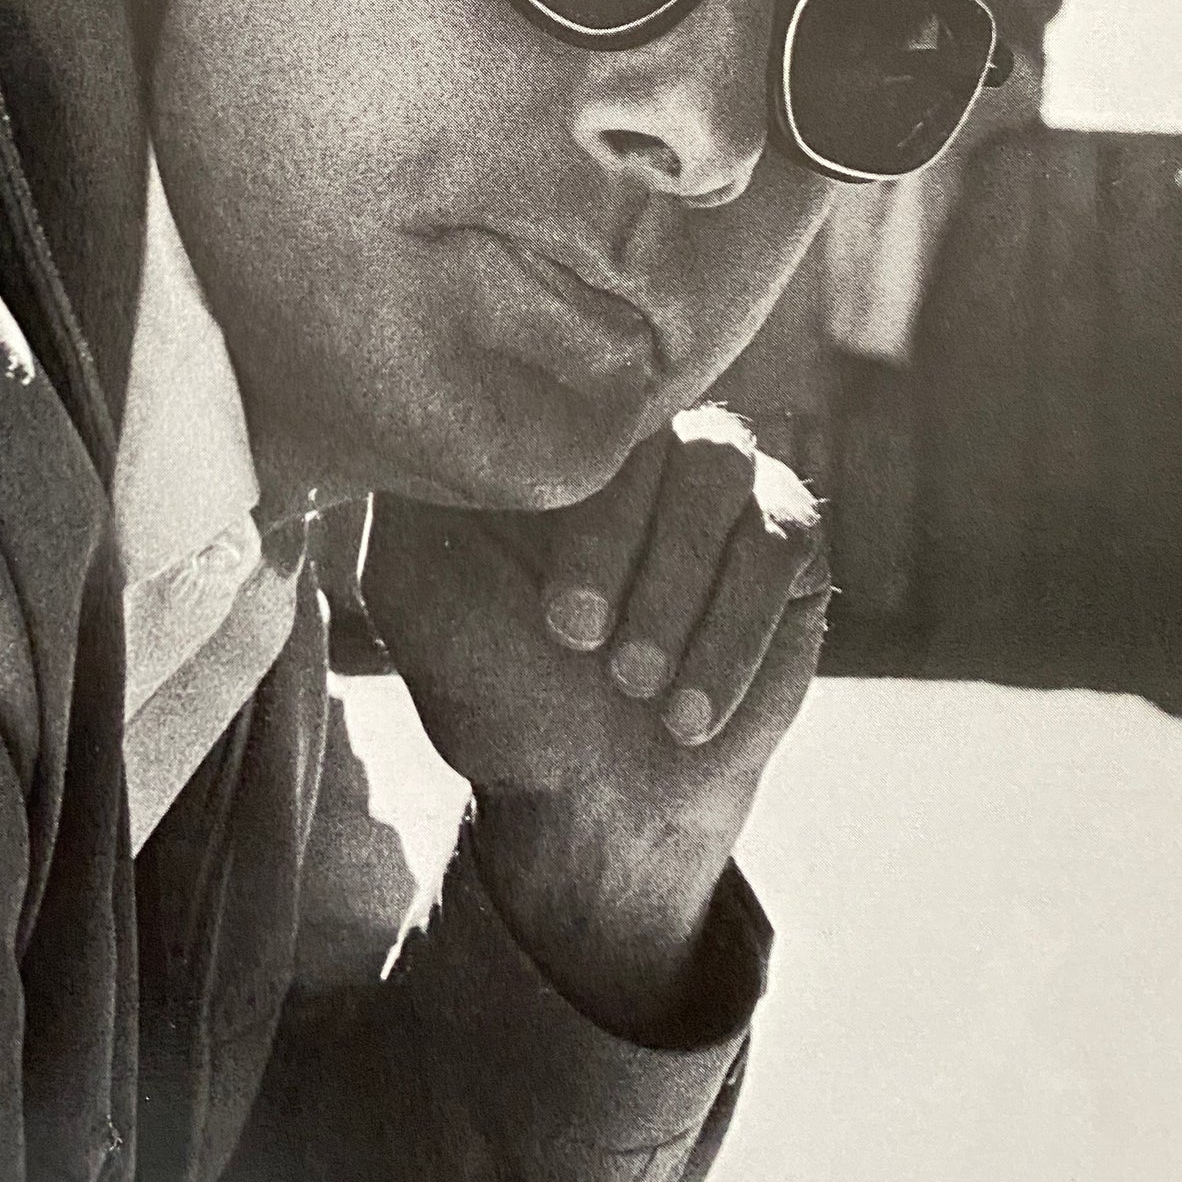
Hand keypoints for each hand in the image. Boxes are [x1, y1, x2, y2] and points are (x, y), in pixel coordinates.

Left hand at [360, 406, 828, 1037]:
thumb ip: (413, 490)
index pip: (586, 414)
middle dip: (632, 559)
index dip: (584, 519)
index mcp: (559, 441)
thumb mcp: (420, 583)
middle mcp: (643, 441)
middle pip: (666, 441)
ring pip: (724, 482)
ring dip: (681, 597)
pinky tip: (690, 715)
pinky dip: (734, 637)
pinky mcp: (785, 541)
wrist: (584, 791)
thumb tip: (396, 390)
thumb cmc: (495, 681)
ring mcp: (722, 483)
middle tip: (590, 650)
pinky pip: (780, 547)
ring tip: (638, 689)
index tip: (561, 624)